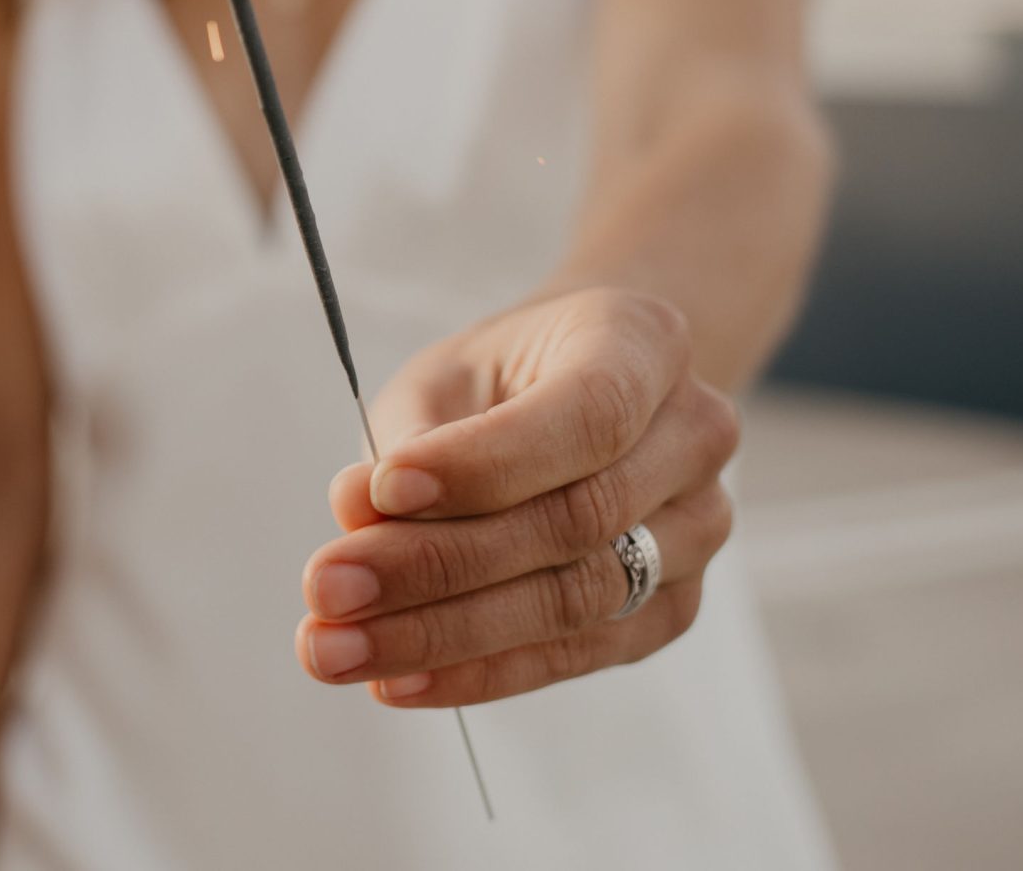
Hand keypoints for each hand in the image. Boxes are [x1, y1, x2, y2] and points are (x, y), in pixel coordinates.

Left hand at [293, 287, 738, 707]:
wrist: (586, 392)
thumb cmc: (508, 376)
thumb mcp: (449, 374)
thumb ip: (412, 440)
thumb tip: (359, 515)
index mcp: (644, 343)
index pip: (586, 414)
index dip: (484, 463)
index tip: (379, 490)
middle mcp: (693, 438)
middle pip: (575, 522)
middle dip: (435, 566)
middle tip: (325, 588)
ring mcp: (697, 531)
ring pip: (574, 602)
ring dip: (443, 635)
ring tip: (337, 647)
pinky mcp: (671, 608)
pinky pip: (574, 655)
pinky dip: (478, 672)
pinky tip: (398, 679)